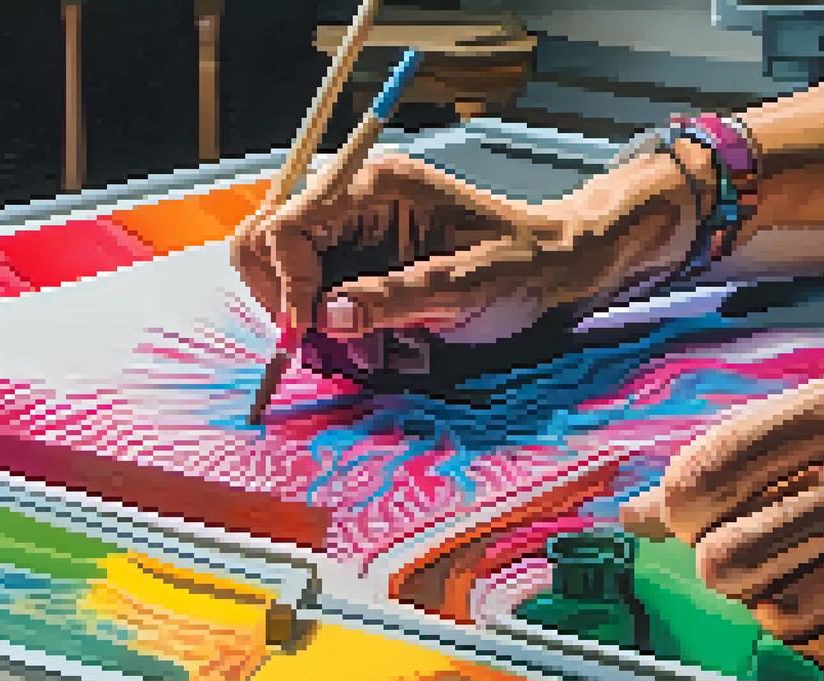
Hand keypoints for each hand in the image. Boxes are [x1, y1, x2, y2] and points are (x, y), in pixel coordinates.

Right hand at [231, 149, 700, 340]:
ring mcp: (353, 232)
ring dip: (304, 318)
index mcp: (375, 188)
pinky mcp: (360, 262)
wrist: (559, 266)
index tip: (305, 334)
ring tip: (360, 350)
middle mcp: (353, 201)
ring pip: (281, 272)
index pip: (288, 226)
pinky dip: (328, 327)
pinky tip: (374, 345)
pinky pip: (313, 294)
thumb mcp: (465, 289)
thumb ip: (395, 299)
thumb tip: (327, 317)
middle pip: (264, 241)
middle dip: (280, 298)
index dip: (287, 284)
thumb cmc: (522, 268)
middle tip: (315, 345)